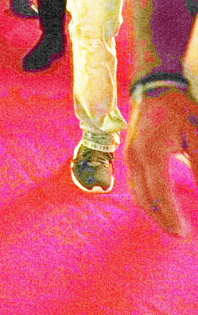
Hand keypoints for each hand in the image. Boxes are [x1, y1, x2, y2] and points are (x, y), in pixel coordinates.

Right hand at [125, 90, 197, 236]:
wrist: (155, 84)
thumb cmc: (179, 108)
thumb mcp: (196, 137)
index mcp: (151, 156)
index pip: (161, 197)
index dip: (172, 218)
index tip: (186, 234)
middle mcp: (134, 158)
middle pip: (145, 200)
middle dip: (161, 220)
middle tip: (180, 234)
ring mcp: (129, 155)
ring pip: (137, 193)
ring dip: (152, 211)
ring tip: (170, 223)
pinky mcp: (130, 151)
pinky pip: (135, 183)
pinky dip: (146, 198)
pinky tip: (159, 202)